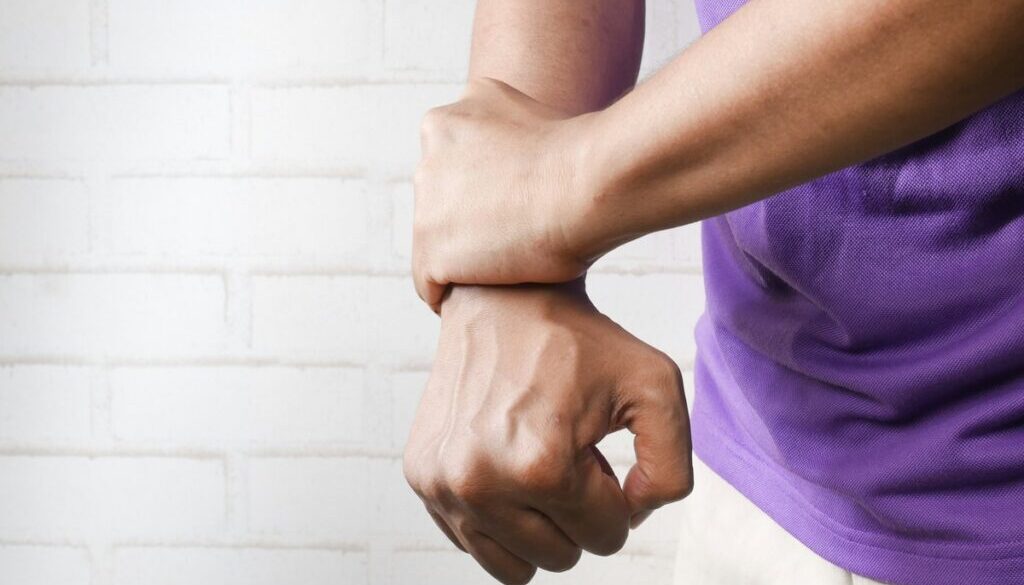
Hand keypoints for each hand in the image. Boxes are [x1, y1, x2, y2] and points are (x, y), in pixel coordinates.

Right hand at [402, 281, 692, 583]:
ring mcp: (443, 483)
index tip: (599, 452)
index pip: (607, 537)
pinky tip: (506, 462)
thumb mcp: (655, 387)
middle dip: (577, 512)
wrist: (501, 296)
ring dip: (538, 523)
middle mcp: (481, 483)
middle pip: (562, 557)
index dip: (617, 497)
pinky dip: (499, 516)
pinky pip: (473, 541)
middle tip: (568, 452)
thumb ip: (672, 469)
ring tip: (537, 462)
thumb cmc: (579, 338)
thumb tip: (633, 516)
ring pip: (514, 565)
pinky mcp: (421, 477)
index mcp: (541, 466)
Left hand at [413, 78, 600, 312]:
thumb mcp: (526, 116)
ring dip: (458, 263)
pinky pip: (428, 285)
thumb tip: (509, 150)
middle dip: (464, 225)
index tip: (502, 215)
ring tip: (493, 284)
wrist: (587, 184)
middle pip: (436, 206)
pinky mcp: (431, 251)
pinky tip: (477, 308)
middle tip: (504, 250)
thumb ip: (503, 132)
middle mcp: (427, 160)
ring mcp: (425, 208)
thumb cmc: (578, 156)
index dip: (475, 195)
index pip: (447, 169)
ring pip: (431, 246)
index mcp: (445, 123)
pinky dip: (447, 296)